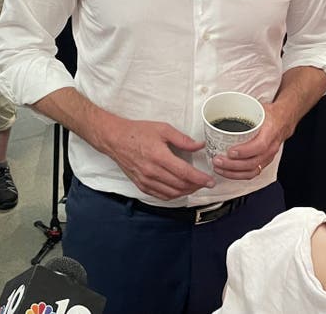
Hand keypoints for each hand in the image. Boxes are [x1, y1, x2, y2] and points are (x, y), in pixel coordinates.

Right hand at [97, 115, 214, 199]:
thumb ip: (182, 139)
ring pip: (172, 193)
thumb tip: (199, 145)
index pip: (185, 173)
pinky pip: (161, 196)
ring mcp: (146, 180)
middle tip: (205, 182)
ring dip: (186, 192)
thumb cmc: (137, 132)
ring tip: (195, 186)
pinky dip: (174, 195)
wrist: (115, 139)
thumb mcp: (162, 129)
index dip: (200, 179)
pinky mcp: (141, 185)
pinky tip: (180, 190)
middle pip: (180, 185)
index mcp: (159, 156)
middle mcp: (152, 171)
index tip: (210, 181)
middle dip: (196, 186)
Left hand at [212, 102, 290, 179]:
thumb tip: (223, 105)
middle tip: (218, 160)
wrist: (284, 121)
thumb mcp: (258, 108)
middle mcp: (271, 147)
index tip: (230, 151)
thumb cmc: (270, 114)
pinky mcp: (264, 162)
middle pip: (252, 162)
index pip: (259, 146)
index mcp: (270, 132)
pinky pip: (252, 173)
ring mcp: (268, 157)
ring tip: (219, 168)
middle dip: (232, 164)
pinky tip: (227, 172)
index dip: (244, 151)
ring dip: (233, 172)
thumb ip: (243, 109)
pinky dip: (238, 175)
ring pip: (251, 170)